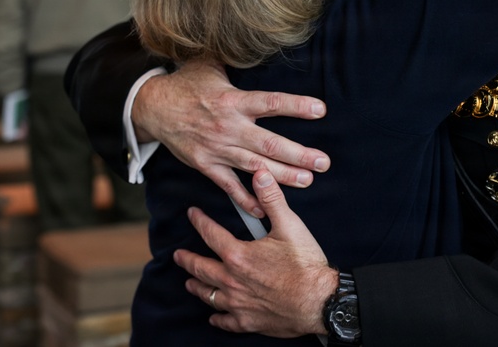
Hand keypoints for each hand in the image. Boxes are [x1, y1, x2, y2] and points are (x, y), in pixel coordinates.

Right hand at [132, 59, 330, 216]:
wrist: (153, 107)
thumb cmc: (186, 84)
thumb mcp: (210, 65)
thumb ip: (235, 60)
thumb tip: (255, 42)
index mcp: (234, 100)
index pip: (271, 103)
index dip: (296, 106)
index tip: (320, 110)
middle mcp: (229, 126)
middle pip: (270, 144)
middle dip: (299, 154)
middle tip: (323, 162)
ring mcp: (218, 148)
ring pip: (256, 166)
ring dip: (283, 176)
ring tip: (307, 180)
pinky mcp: (206, 165)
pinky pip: (229, 185)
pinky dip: (246, 198)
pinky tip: (264, 207)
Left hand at [174, 169, 336, 336]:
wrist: (319, 301)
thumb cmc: (305, 265)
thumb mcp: (290, 226)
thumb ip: (272, 199)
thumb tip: (260, 175)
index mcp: (238, 255)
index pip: (211, 235)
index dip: (200, 221)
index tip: (192, 214)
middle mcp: (232, 280)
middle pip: (201, 269)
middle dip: (187, 260)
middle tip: (178, 255)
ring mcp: (238, 303)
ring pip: (209, 295)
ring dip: (198, 287)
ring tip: (190, 283)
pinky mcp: (248, 321)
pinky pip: (225, 321)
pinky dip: (218, 317)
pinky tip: (214, 316)